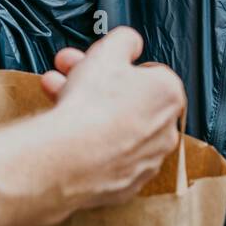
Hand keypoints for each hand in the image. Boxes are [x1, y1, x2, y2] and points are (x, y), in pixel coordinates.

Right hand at [42, 28, 184, 209]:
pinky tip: (67, 132)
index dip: (117, 65)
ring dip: (89, 110)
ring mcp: (146, 161)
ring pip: (115, 127)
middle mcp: (165, 130)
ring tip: (56, 96)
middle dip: (95, 83)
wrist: (69, 157)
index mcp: (169, 94)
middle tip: (70, 74)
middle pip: (127, 99)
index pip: (148, 72)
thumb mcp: (107, 50)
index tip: (98, 63)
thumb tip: (130, 42)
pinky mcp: (126, 185)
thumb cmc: (92, 105)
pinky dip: (91, 144)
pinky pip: (108, 156)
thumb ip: (124, 40)